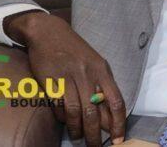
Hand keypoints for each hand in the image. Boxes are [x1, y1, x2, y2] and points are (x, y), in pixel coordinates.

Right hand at [4, 10, 126, 146]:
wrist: (48, 32)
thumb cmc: (75, 50)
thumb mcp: (94, 64)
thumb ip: (102, 87)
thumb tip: (107, 117)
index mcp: (103, 70)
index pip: (116, 101)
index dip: (118, 123)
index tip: (117, 139)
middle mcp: (88, 74)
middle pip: (95, 112)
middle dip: (95, 134)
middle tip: (94, 146)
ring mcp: (68, 77)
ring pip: (76, 112)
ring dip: (77, 129)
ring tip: (78, 138)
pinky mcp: (50, 81)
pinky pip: (58, 106)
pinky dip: (62, 118)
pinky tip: (64, 122)